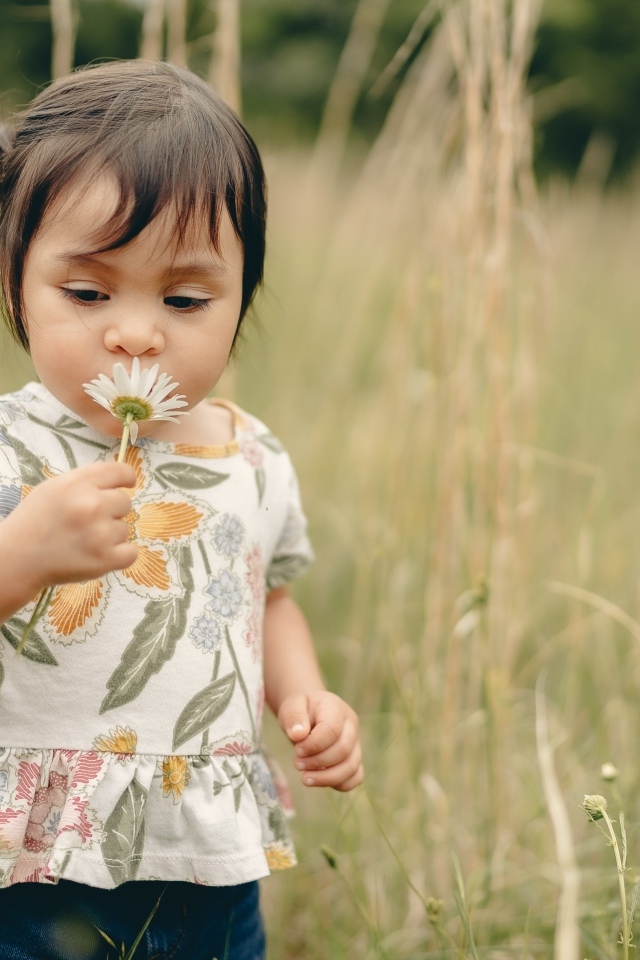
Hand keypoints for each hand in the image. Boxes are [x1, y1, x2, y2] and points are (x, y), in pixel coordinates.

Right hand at [1, 461, 137, 593]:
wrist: (17, 558)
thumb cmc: (34, 521)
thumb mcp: (54, 488)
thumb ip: (85, 483)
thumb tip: (115, 483)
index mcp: (78, 483)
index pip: (120, 471)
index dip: (126, 478)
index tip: (127, 484)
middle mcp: (92, 504)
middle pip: (125, 502)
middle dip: (112, 511)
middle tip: (90, 522)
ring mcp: (100, 533)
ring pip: (125, 529)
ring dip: (110, 536)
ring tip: (84, 541)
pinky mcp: (105, 559)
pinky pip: (131, 553)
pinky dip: (119, 555)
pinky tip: (100, 554)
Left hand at [278, 690, 363, 791]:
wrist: (306, 713)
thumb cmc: (300, 709)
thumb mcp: (291, 706)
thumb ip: (293, 717)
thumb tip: (298, 734)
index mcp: (336, 709)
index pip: (332, 730)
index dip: (313, 745)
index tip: (297, 750)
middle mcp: (351, 726)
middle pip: (343, 751)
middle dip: (317, 762)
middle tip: (297, 764)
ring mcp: (356, 744)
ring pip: (351, 767)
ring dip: (327, 778)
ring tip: (305, 778)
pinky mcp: (354, 759)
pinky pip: (356, 777)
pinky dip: (339, 784)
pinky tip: (319, 781)